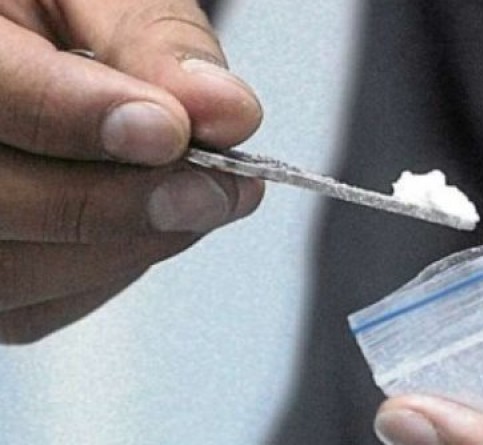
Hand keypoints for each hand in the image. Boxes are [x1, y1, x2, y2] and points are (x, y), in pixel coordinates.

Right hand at [0, 1, 263, 342]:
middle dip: (118, 203)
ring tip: (201, 199)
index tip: (170, 130)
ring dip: (127, 246)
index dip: (73, 116)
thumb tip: (226, 112)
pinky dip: (109, 272)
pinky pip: (36, 307)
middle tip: (218, 189)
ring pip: (16, 272)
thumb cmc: (58, 9)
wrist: (28, 43)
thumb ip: (154, 40)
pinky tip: (148, 225)